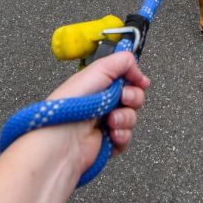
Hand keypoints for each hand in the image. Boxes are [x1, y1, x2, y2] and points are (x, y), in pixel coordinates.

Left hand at [46, 51, 149, 173]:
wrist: (63, 141)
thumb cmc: (70, 105)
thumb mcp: (97, 71)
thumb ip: (121, 61)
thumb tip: (135, 62)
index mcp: (97, 83)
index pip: (125, 76)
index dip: (135, 78)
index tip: (139, 80)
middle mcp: (102, 101)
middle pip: (134, 96)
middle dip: (133, 97)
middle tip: (123, 98)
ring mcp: (105, 122)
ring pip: (132, 117)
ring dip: (126, 117)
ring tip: (111, 120)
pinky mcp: (108, 141)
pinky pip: (127, 137)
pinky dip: (122, 135)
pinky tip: (112, 133)